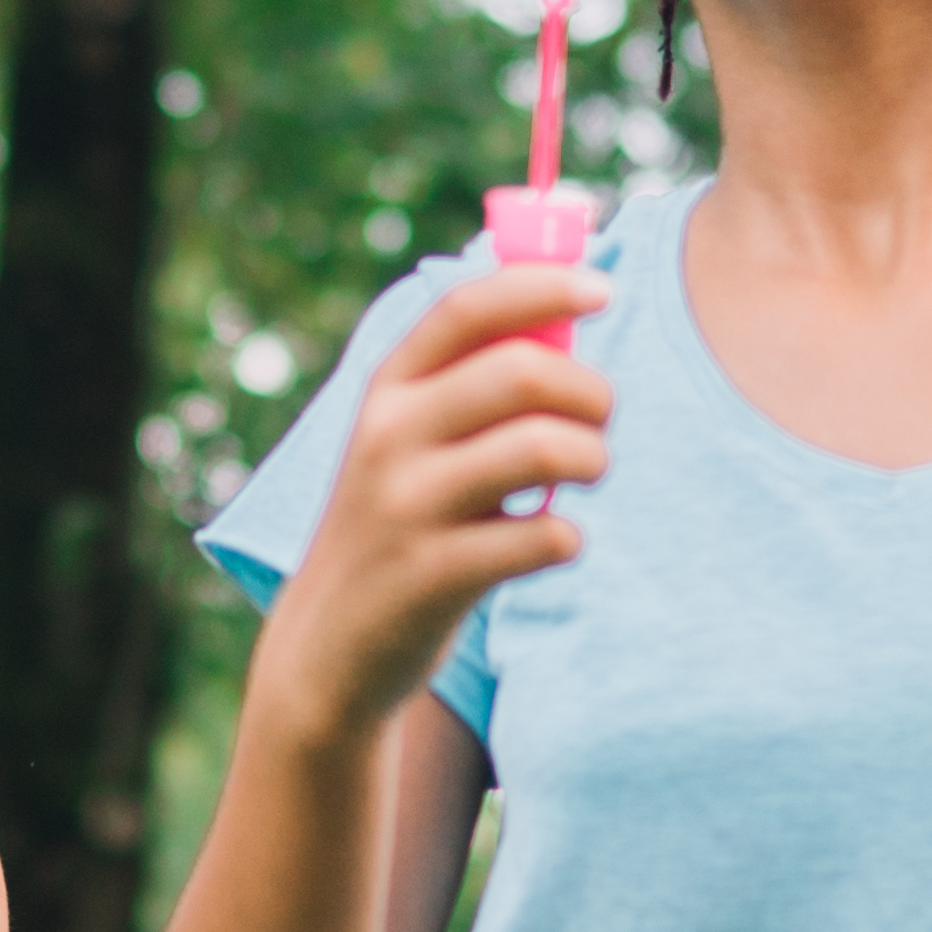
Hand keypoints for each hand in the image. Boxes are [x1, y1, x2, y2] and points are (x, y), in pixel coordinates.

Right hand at [237, 265, 611, 739]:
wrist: (328, 646)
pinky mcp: (432, 575)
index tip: (603, 290)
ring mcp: (407, 505)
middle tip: (600, 422)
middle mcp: (389, 435)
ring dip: (593, 459)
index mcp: (388, 387)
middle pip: (523, 371)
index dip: (543, 285)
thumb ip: (470, 383)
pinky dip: (570, 538)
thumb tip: (568, 317)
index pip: (467, 306)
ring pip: (543, 448)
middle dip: (592, 392)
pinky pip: (543, 537)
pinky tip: (554, 543)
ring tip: (586, 476)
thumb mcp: (408, 440)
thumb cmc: (400, 523)